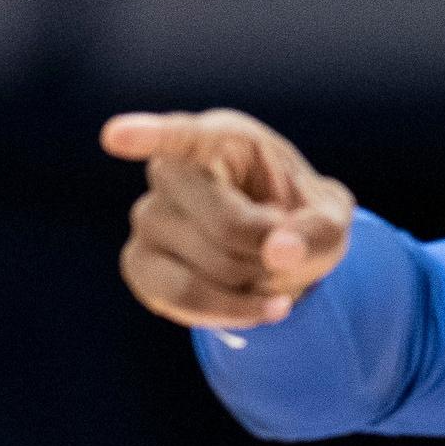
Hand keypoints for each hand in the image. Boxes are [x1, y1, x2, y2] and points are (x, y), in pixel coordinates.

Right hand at [106, 110, 354, 330]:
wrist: (280, 257)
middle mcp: (171, 171)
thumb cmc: (302, 223)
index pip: (181, 136)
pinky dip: (229, 310)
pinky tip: (254, 305)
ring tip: (263, 270)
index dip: (148, 135)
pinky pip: (182, 299)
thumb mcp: (330, 223)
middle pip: (226, 226)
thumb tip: (276, 253)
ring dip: (253, 286)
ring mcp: (147, 216)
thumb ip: (314, 233)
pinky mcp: (138, 263)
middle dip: (269, 254)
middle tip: (281, 248)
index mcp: (220, 138)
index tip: (114, 136)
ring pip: (208, 270)